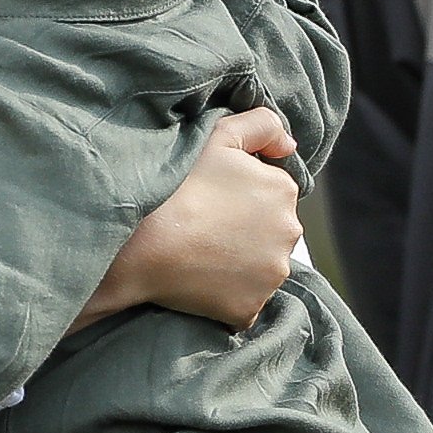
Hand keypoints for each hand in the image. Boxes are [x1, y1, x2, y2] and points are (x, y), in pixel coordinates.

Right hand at [81, 109, 300, 333]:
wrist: (142, 245)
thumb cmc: (177, 187)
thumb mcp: (218, 136)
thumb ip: (261, 125)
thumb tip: (289, 145)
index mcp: (284, 191)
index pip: (269, 191)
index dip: (239, 194)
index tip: (211, 197)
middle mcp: (289, 233)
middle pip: (269, 230)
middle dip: (245, 228)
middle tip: (204, 225)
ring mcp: (272, 274)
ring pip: (260, 265)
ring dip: (239, 261)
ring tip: (201, 251)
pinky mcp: (251, 307)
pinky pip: (244, 299)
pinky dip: (228, 292)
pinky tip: (200, 278)